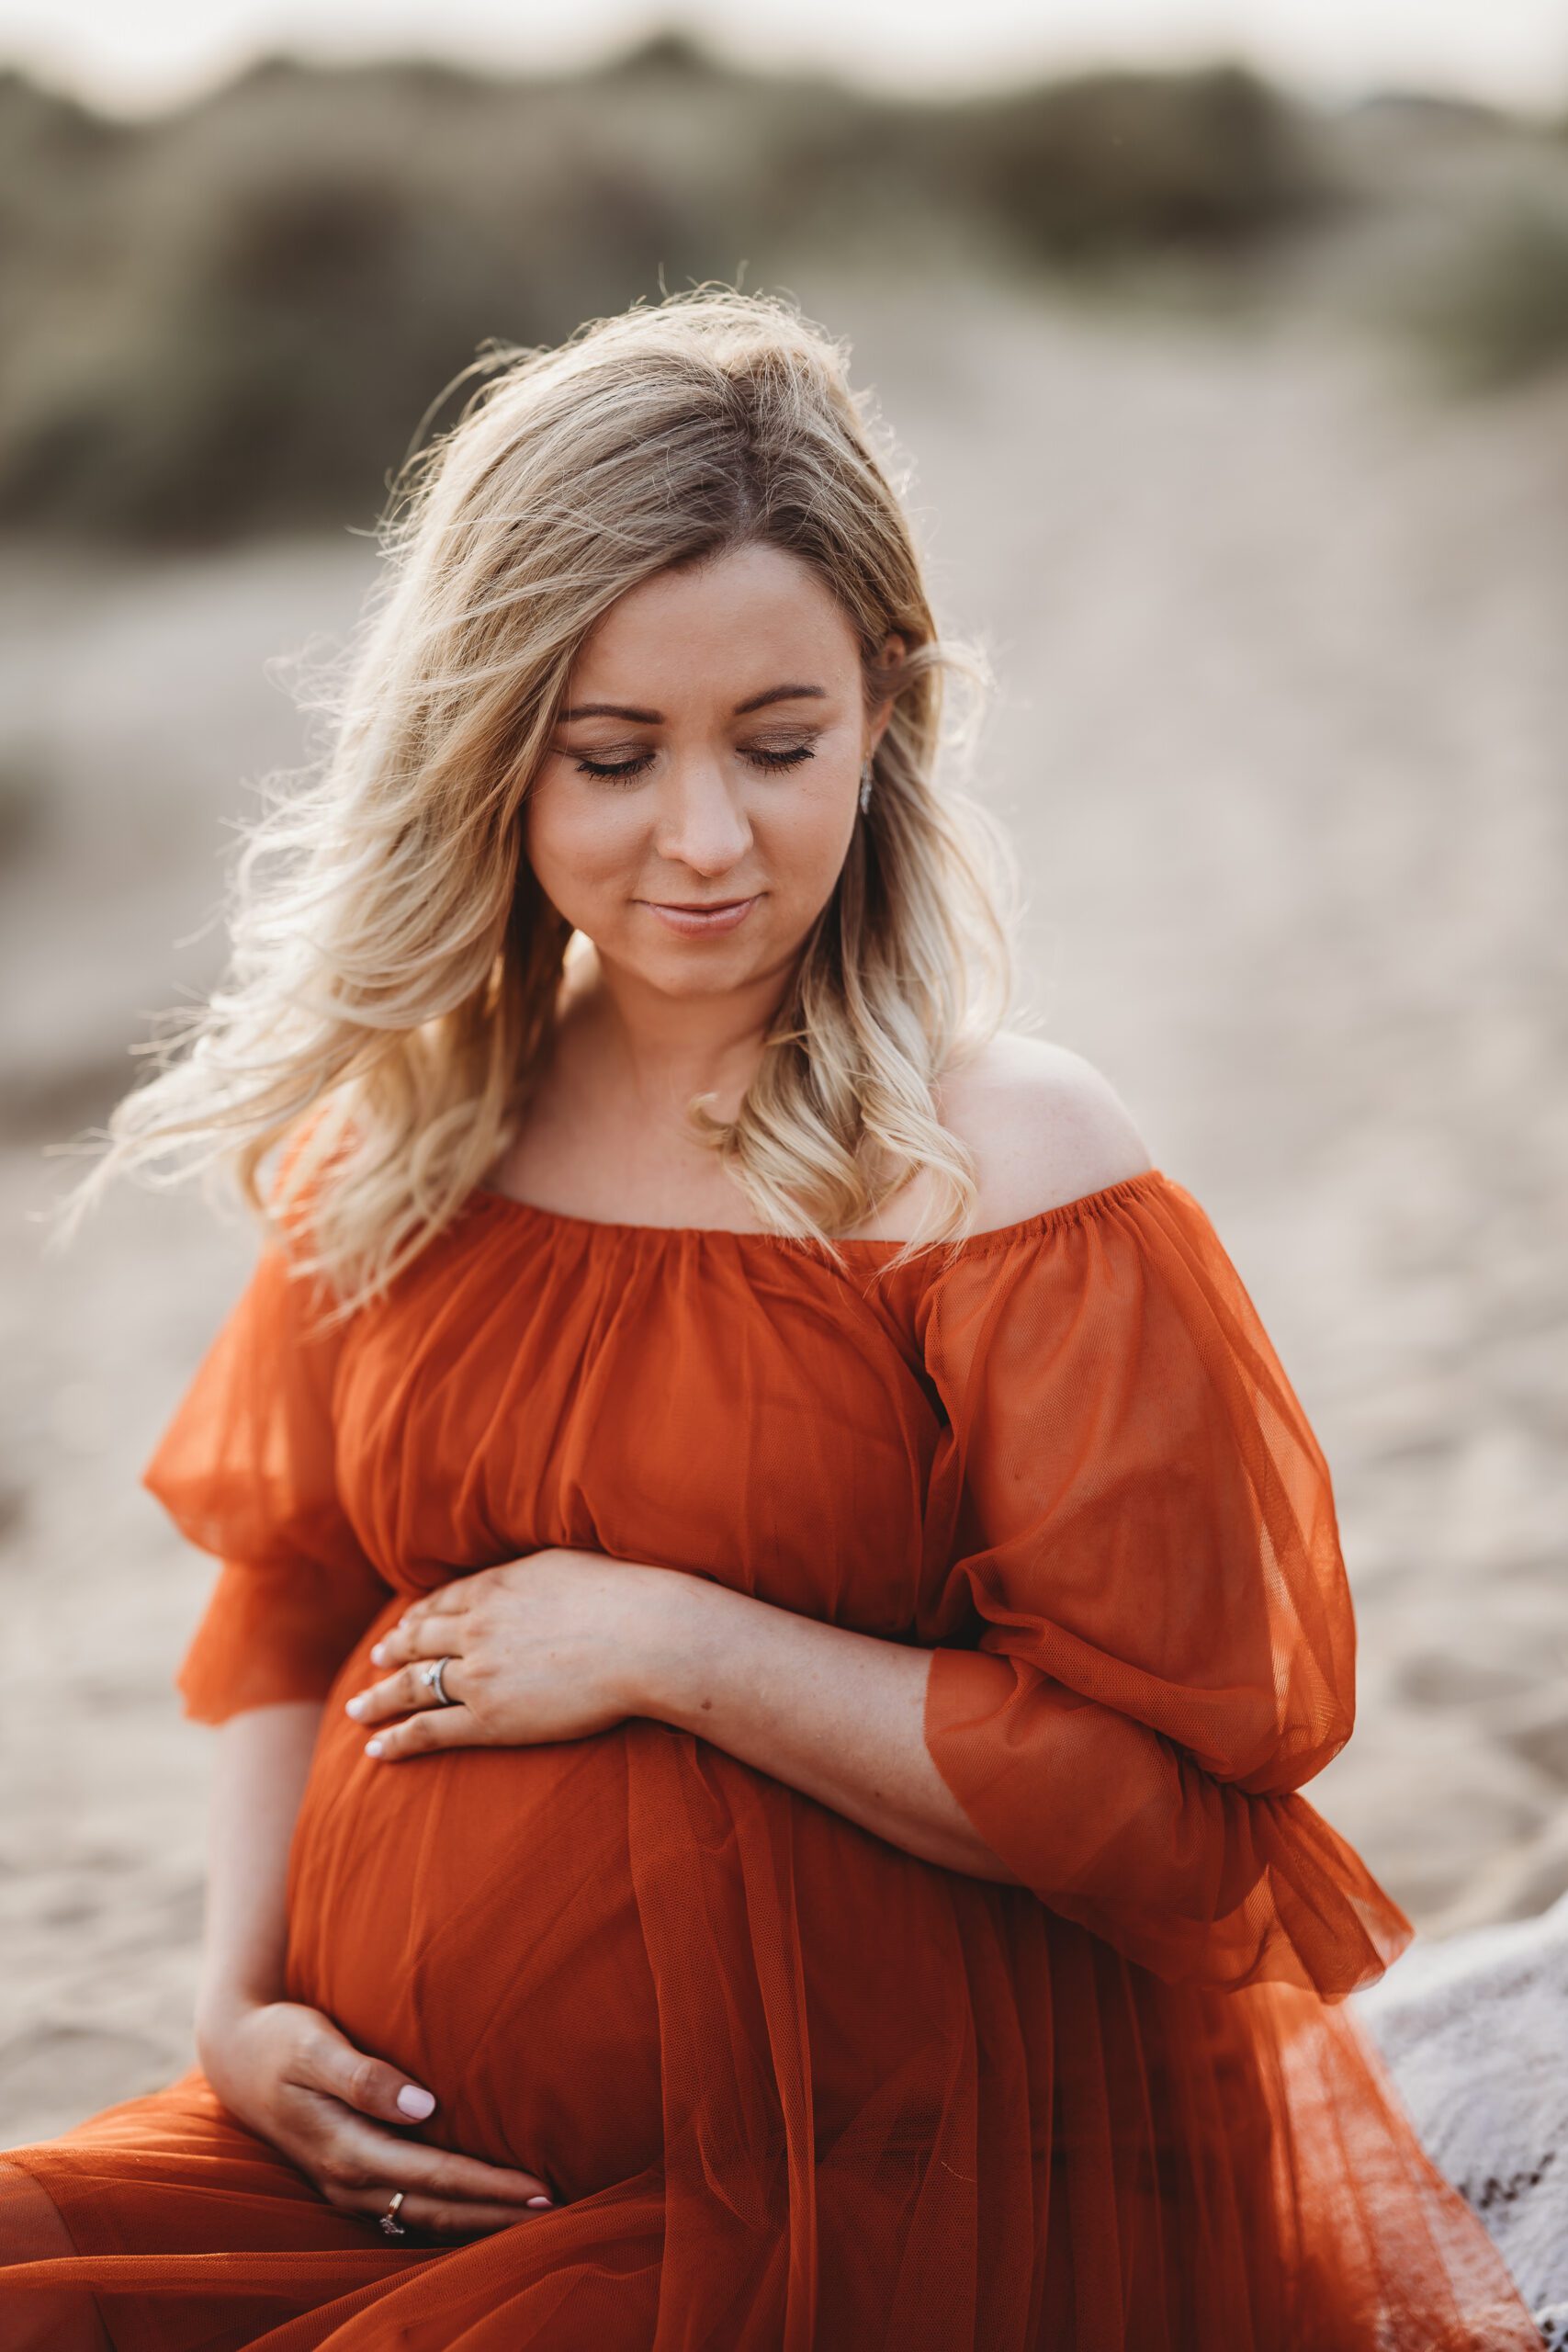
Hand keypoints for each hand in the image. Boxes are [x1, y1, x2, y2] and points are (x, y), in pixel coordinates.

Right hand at [194, 1993, 556, 2239]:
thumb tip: (424, 2106)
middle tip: (558, 2215)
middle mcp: (348, 2180)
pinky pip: (406, 2211)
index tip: (539, 2189)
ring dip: (476, 2223)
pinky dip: (448, 2217)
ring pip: (422, 2220)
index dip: (488, 2186)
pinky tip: (481, 2214)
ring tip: (531, 2222)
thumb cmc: (281, 2039)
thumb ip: (364, 2077)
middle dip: (496, 2216)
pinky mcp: (351, 2179)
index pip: (432, 2177)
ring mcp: (347, 2187)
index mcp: (344, 2148)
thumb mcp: (314, 2046)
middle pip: (434, 2211)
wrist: (234, 2056)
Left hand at [342, 1548, 691, 1761]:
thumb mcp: (567, 1565)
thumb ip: (534, 1575)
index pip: (442, 1602)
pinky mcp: (491, 1718)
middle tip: (373, 1662)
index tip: (402, 1627)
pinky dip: (398, 1739)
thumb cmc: (624, 1597)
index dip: (417, 1617)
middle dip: (391, 1653)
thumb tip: (531, 1577)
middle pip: (418, 1642)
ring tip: (358, 1708)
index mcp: (495, 1587)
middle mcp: (476, 1627)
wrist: (646, 1637)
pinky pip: (430, 1729)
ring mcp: (479, 1673)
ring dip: (380, 1698)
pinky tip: (376, 1750)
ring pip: (413, 1686)